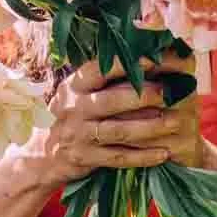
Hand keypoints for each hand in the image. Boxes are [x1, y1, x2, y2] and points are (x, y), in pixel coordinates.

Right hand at [30, 60, 203, 183]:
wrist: (41, 154)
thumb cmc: (70, 116)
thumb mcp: (76, 92)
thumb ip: (103, 80)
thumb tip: (144, 59)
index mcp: (73, 86)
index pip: (100, 69)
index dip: (127, 64)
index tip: (154, 58)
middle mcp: (74, 108)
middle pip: (112, 100)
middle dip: (144, 95)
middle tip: (170, 92)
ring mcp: (79, 135)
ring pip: (119, 131)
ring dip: (150, 127)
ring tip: (176, 122)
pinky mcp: (86, 158)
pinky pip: (119, 158)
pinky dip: (143, 157)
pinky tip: (164, 153)